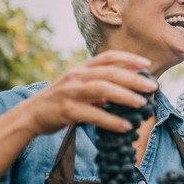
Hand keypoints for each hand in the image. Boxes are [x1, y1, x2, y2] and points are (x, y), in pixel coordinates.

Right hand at [22, 50, 157, 135]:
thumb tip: (129, 89)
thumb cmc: (62, 100)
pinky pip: (93, 115)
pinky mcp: (67, 110)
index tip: (147, 64)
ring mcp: (71, 92)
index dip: (128, 59)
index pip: (108, 57)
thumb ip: (101, 84)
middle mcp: (77, 76)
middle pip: (109, 73)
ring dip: (125, 97)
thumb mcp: (80, 85)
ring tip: (142, 104)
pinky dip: (111, 121)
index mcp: (82, 68)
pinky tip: (125, 126)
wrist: (31, 114)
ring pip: (102, 90)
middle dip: (133, 79)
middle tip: (152, 87)